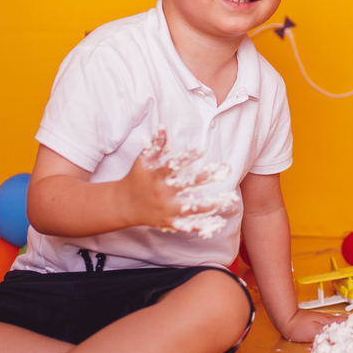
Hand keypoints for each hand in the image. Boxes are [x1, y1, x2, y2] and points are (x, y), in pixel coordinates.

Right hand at [119, 127, 234, 230]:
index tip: (202, 149)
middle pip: (187, 186)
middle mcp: (162, 194)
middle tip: (225, 171)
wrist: (121, 205)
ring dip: (212, 204)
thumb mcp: (142, 161)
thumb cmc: (135, 179)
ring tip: (231, 199)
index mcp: (156, 178)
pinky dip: (203, 225)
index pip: (172, 166)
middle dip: (206, 178)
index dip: (186, 158)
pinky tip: (219, 223)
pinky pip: (187, 225)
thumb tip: (163, 126)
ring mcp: (166, 210)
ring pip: (192, 208)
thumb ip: (155, 145)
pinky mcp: (168, 222)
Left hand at [279, 309, 342, 342]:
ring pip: (343, 319)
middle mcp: (330, 319)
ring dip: (352, 322)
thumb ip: (327, 333)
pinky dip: (345, 322)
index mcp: (329, 322)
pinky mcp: (322, 321)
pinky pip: (337, 321)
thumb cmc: (298, 327)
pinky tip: (346, 324)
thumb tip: (340, 333)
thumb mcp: (313, 332)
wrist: (287, 320)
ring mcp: (326, 319)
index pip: (347, 322)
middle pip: (347, 320)